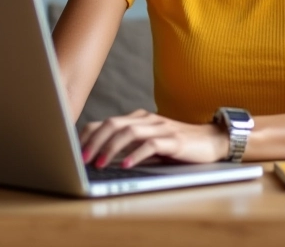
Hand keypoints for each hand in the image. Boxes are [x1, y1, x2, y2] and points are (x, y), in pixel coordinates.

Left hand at [79, 109, 229, 167]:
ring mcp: (161, 128)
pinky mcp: (174, 140)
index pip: (106, 121)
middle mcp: (147, 119)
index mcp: (138, 118)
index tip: (74, 150)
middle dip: (94, 141)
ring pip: (129, 132)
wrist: (210, 140)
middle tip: (81, 158)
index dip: (88, 135)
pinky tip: (125, 165)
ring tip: (98, 163)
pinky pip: (151, 145)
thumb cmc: (177, 145)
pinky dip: (135, 155)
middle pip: (114, 124)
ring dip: (110, 148)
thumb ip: (129, 144)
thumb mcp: (148, 143)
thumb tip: (99, 156)